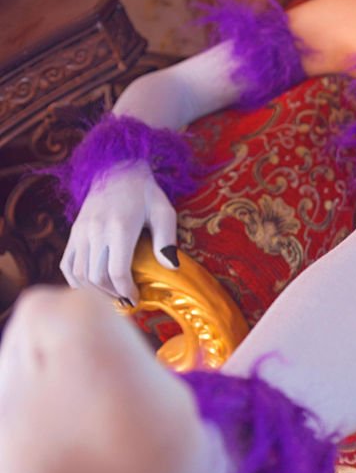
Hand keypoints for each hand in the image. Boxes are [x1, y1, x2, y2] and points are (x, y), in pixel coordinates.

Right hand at [60, 161, 179, 303]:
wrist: (116, 169)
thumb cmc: (146, 193)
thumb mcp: (164, 212)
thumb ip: (166, 240)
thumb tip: (172, 268)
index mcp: (119, 227)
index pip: (116, 271)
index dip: (126, 290)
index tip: (137, 299)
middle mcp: (95, 231)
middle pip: (96, 277)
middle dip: (112, 296)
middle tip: (127, 302)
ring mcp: (80, 232)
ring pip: (79, 274)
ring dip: (95, 292)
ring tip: (113, 298)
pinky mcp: (73, 233)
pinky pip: (67, 264)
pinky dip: (75, 281)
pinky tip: (92, 288)